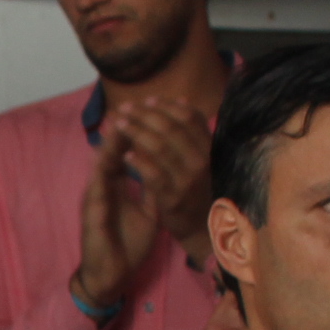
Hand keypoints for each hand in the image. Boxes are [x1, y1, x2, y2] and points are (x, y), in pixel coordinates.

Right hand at [72, 122, 164, 312]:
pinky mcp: (92, 212)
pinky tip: (104, 155)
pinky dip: (100, 170)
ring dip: (106, 143)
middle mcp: (104, 188)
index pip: (126, 153)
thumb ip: (154, 188)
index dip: (136, 133)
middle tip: (129, 105)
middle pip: (112, 153)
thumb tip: (167, 166)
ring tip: (114, 121)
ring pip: (101, 164)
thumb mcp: (150, 212)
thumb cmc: (128, 245)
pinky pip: (96, 187)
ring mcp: (96, 198)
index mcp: (117, 187)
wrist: (110, 274)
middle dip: (121, 129)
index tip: (148, 113)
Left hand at [105, 97, 214, 253]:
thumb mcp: (201, 157)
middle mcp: (201, 160)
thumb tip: (181, 100)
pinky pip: (154, 175)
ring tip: (120, 125)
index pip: (189, 118)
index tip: (147, 99)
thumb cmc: (198, 189)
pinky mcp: (173, 198)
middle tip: (126, 108)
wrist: (204, 229)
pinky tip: (125, 155)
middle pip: (171, 128)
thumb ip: (193, 132)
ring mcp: (188, 179)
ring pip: (160, 148)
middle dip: (145, 115)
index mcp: (209, 148)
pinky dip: (139, 163)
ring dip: (136, 132)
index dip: (166, 106)